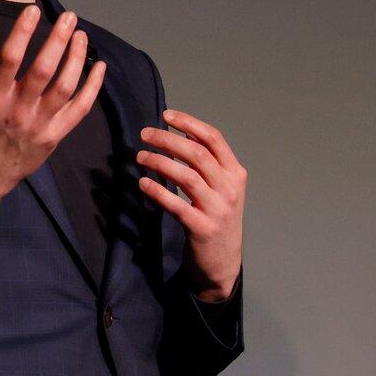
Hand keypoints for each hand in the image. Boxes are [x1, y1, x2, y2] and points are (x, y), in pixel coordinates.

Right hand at [0, 7, 106, 216]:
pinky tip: (99, 67)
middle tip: (69, 17)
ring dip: (77, 59)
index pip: (9, 58)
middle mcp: (17, 110)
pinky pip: (80, 110)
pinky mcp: (54, 137)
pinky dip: (93, 87)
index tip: (33, 10)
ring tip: (82, 36)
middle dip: (59, 40)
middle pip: (44, 70)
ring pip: (65, 87)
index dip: (22, 32)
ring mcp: (39, 125)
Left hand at [136, 109, 246, 300]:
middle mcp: (230, 188)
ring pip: (186, 176)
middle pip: (197, 154)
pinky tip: (142, 183)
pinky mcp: (202, 228)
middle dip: (168, 139)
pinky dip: (157, 191)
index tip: (166, 115)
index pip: (213, 138)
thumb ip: (207, 163)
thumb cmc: (217, 217)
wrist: (223, 260)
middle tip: (144, 134)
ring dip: (159, 162)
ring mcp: (218, 209)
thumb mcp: (221, 187)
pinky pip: (176, 205)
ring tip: (140, 156)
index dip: (189, 123)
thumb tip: (182, 134)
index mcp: (235, 173)